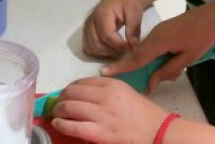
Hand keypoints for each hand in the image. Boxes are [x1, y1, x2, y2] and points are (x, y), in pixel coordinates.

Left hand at [51, 77, 167, 143]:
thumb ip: (108, 91)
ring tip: (57, 115)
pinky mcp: (99, 133)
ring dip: (59, 110)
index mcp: (114, 85)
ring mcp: (102, 115)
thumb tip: (84, 94)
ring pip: (69, 107)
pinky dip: (61, 124)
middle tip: (59, 105)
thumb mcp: (127, 93)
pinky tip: (58, 124)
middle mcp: (106, 96)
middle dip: (61, 98)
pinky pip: (73, 126)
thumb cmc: (144, 114)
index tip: (67, 94)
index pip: (83, 82)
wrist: (157, 132)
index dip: (70, 88)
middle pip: (72, 92)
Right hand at [82, 0, 144, 57]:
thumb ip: (133, 28)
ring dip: (105, 54)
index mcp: (102, 13)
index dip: (118, 45)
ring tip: (119, 50)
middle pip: (97, 44)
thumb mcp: (135, 12)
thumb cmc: (129, 2)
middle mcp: (91, 21)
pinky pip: (88, 48)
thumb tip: (133, 46)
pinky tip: (111, 49)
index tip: (131, 49)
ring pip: (91, 48)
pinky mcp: (87, 32)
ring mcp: (87, 27)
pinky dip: (99, 53)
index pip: (107, 35)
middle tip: (126, 50)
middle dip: (113, 51)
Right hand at [102, 3, 214, 92]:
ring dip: (155, 63)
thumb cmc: (202, 38)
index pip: (136, 58)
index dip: (120, 67)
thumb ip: (167, 71)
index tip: (104, 73)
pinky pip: (154, 45)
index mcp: (159, 41)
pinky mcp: (163, 29)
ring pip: (148, 51)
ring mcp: (158, 30)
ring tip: (175, 70)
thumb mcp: (187, 58)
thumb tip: (150, 83)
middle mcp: (154, 34)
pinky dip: (158, 56)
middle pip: (140, 55)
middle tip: (153, 82)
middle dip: (143, 70)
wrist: (214, 16)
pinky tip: (175, 60)